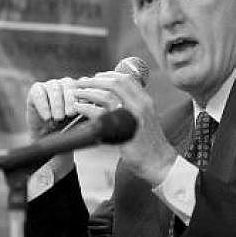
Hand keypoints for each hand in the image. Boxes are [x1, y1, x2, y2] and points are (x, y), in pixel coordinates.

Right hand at [25, 76, 98, 139]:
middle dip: (69, 100)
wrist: (48, 137)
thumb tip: (97, 105)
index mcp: (77, 87)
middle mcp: (64, 83)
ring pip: (54, 87)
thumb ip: (88, 109)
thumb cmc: (68, 127)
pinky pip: (39, 93)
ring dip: (57, 103)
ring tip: (58, 118)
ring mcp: (49, 85)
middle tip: (70, 114)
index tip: (82, 110)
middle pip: (67, 83)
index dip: (81, 96)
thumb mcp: (80, 118)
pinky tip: (47, 117)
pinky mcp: (35, 90)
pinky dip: (44, 105)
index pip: (81, 85)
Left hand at [73, 70, 177, 186]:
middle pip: (115, 83)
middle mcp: (141, 105)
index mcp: (145, 100)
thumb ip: (132, 107)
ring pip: (106, 95)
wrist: (158, 162)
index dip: (108, 75)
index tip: (95, 77)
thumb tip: (114, 99)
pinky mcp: (122, 130)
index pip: (126, 78)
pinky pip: (100, 113)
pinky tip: (80, 108)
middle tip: (80, 82)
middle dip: (94, 80)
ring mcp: (132, 116)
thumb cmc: (149, 143)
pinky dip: (87, 108)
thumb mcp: (144, 119)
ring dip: (88, 92)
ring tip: (76, 94)